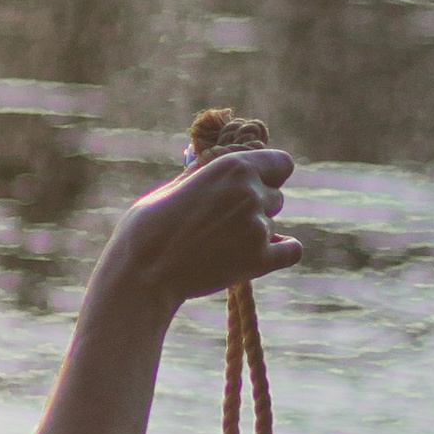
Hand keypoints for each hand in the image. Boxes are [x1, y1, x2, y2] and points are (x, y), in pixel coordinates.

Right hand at [101, 143, 299, 315]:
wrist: (143, 274)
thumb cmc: (146, 228)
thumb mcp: (173, 188)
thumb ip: (202, 174)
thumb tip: (208, 159)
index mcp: (232, 167)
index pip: (281, 162)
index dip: (269, 173)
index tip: (253, 183)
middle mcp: (251, 193)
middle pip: (277, 196)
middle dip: (257, 205)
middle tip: (223, 221)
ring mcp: (258, 227)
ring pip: (273, 224)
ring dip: (256, 230)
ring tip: (220, 243)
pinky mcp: (261, 259)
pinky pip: (291, 250)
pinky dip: (280, 251)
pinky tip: (259, 254)